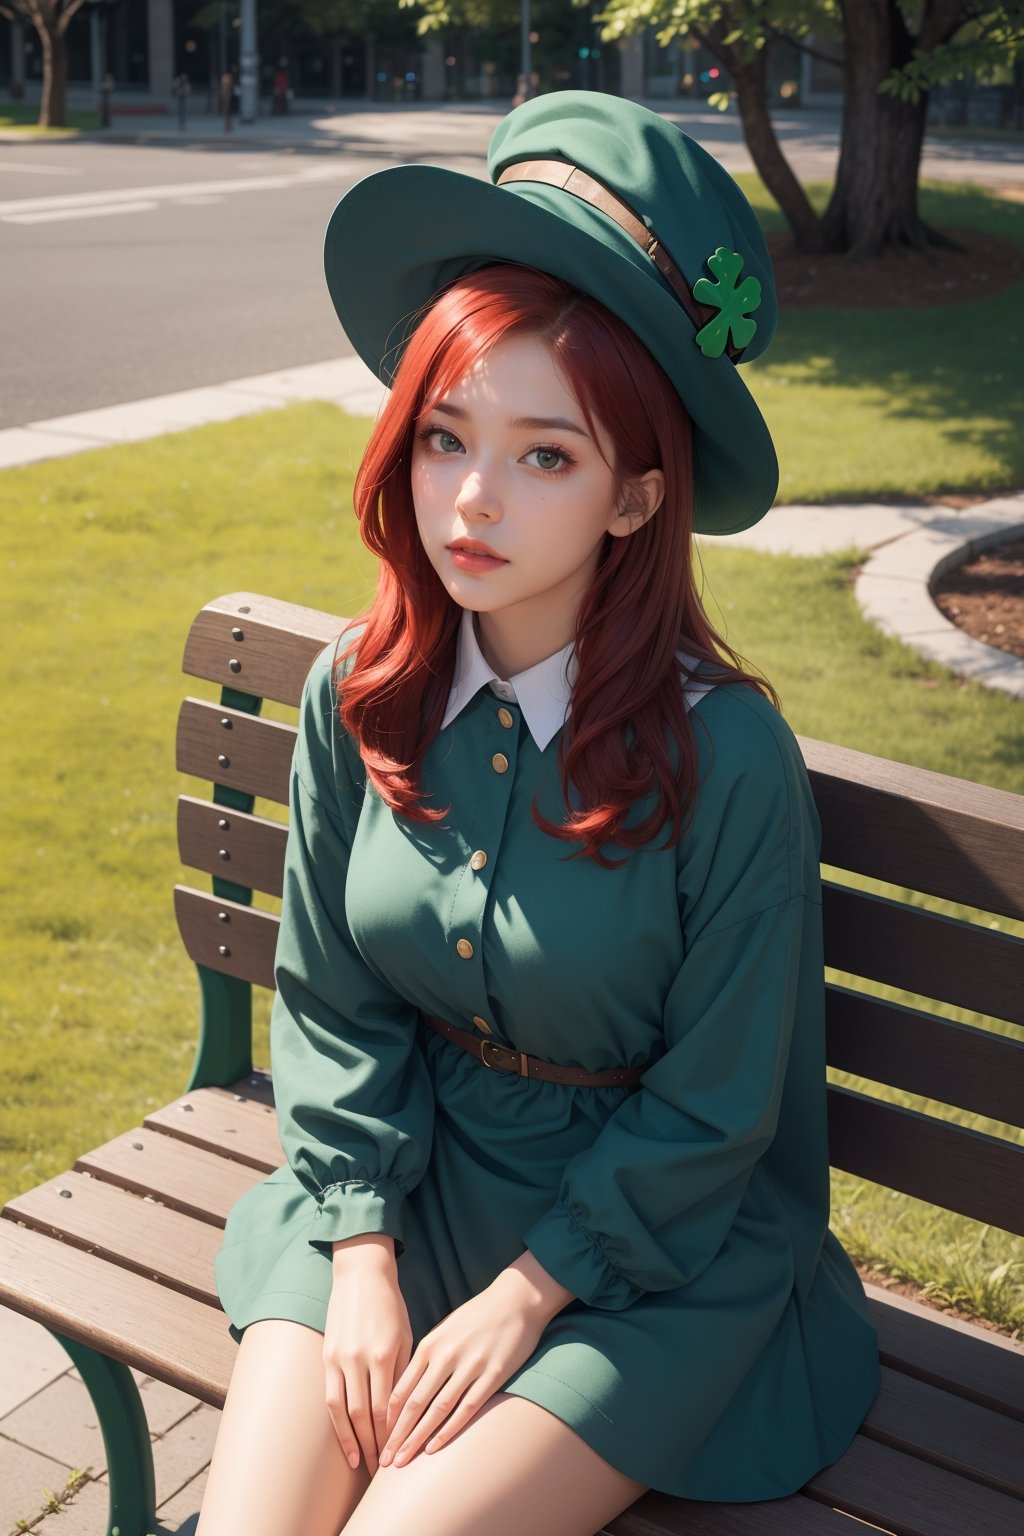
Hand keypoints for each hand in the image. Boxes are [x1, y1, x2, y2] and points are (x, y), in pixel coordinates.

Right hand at [323, 1241, 412, 1475]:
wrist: (360, 1275)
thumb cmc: (390, 1306)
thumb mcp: (405, 1335)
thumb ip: (403, 1372)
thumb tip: (404, 1412)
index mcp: (383, 1354)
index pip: (388, 1408)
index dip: (393, 1435)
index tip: (401, 1455)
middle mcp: (359, 1360)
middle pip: (366, 1416)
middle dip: (376, 1446)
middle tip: (385, 1471)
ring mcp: (339, 1360)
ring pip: (345, 1412)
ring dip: (354, 1442)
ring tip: (365, 1465)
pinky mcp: (326, 1358)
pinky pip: (330, 1399)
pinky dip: (337, 1424)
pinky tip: (346, 1442)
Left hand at [379, 1261, 564, 1467]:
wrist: (516, 1298)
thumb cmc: (477, 1317)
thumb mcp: (445, 1331)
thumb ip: (427, 1358)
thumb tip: (407, 1389)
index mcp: (429, 1344)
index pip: (401, 1388)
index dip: (387, 1418)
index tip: (377, 1439)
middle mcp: (445, 1355)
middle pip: (414, 1403)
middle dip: (396, 1436)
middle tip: (383, 1461)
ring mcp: (470, 1365)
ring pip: (437, 1410)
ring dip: (418, 1439)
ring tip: (402, 1462)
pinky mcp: (493, 1374)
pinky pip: (467, 1408)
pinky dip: (449, 1430)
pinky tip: (435, 1447)